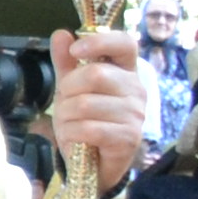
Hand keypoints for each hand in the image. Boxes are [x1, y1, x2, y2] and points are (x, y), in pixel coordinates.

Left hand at [39, 29, 153, 179]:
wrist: (94, 164)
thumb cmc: (86, 121)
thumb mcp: (72, 90)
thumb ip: (67, 63)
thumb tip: (61, 34)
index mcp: (125, 72)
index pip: (125, 43)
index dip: (99, 42)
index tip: (76, 50)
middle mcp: (136, 89)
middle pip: (95, 74)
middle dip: (67, 90)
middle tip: (65, 104)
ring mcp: (135, 114)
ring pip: (85, 104)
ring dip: (66, 116)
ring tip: (70, 125)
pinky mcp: (129, 138)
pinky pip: (88, 128)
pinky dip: (72, 133)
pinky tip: (75, 138)